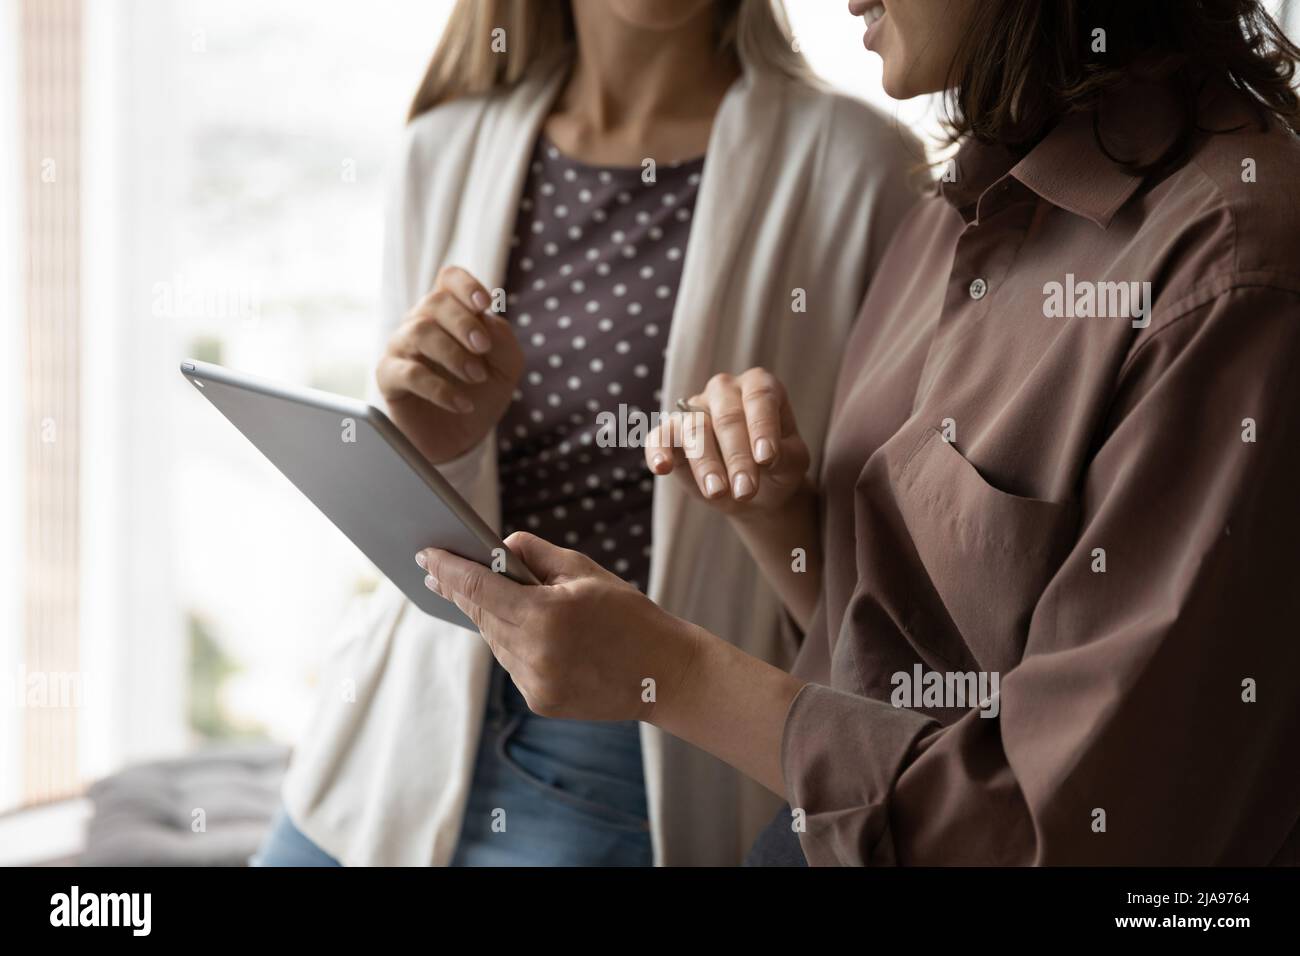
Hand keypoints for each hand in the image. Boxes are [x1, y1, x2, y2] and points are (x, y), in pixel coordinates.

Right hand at [376, 266, 524, 464]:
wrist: (462, 437)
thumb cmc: (481, 393)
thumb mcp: (506, 366)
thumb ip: (502, 339)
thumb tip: (484, 320)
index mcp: (450, 313)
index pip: (449, 279)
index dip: (465, 285)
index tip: (485, 304)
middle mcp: (421, 323)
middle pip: (434, 302)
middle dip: (464, 323)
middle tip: (484, 349)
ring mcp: (401, 348)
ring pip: (419, 332)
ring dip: (453, 354)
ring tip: (476, 377)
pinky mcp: (389, 377)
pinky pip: (409, 373)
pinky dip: (440, 389)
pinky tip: (462, 404)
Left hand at [416, 533, 700, 722]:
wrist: (664, 674)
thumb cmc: (629, 615)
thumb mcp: (585, 571)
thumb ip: (536, 554)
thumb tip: (498, 546)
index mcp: (544, 614)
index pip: (478, 586)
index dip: (447, 569)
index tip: (424, 555)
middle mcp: (533, 653)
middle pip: (481, 614)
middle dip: (461, 591)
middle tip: (438, 570)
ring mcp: (535, 682)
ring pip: (495, 641)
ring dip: (491, 618)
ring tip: (490, 596)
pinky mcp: (540, 701)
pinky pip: (513, 664)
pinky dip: (515, 644)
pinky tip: (528, 631)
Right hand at [643, 368, 810, 516]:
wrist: (755, 490)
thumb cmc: (777, 467)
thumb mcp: (792, 462)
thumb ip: (784, 455)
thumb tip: (763, 457)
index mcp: (759, 386)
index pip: (759, 398)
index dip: (762, 427)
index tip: (766, 459)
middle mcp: (725, 390)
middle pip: (727, 417)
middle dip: (737, 457)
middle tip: (745, 491)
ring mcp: (694, 408)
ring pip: (694, 428)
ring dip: (705, 462)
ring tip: (717, 492)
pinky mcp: (670, 433)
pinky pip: (659, 436)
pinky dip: (658, 451)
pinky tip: (662, 467)